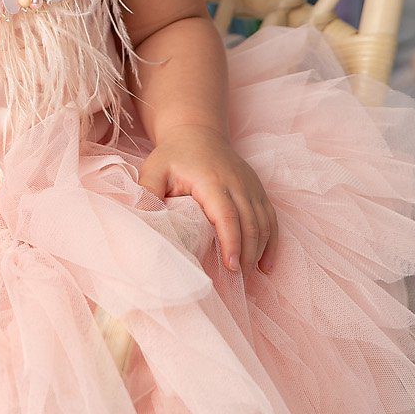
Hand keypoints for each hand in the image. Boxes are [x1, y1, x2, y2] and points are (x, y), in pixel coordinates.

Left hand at [137, 125, 276, 274]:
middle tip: (238, 281)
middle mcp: (237, 183)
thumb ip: (147, 192)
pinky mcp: (257, 190)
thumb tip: (142, 219)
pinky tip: (266, 265)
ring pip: (264, 223)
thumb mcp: (155, 169)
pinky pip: (271, 218)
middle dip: (247, 254)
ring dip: (259, 251)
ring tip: (247, 277)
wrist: (197, 132)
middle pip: (250, 223)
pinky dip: (272, 242)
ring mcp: (251, 186)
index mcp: (212, 181)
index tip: (231, 266)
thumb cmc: (173, 155)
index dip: (231, 242)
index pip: (227, 215)